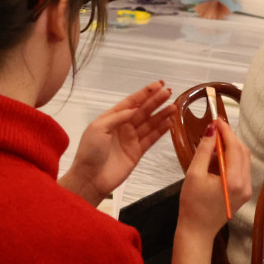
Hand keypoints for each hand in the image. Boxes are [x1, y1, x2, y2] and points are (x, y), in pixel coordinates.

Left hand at [62, 81, 176, 204]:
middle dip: (156, 101)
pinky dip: (161, 131)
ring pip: (150, 123)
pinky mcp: (137, 152)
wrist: (90, 178)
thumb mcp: (99, 128)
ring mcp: (131, 139)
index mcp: (111, 118)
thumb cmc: (90, 152)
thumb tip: (135, 108)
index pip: (131, 102)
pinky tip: (170, 122)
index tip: (158, 85)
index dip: (144, 93)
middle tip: (169, 92)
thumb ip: (118, 116)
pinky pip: (151, 138)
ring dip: (162, 114)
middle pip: (143, 111)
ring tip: (174, 107)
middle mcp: (123, 126)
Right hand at [177, 120, 251, 238]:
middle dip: (229, 138)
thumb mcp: (194, 174)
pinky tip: (217, 159)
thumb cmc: (192, 204)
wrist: (197, 230)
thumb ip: (204, 150)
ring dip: (231, 148)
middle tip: (214, 129)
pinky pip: (241, 169)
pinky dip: (232, 160)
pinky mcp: (244, 193)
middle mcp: (245, 185)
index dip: (226, 131)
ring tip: (213, 144)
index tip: (216, 119)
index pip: (234, 147)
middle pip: (242, 151)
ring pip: (243, 159)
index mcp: (233, 181)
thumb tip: (211, 129)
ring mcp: (247, 190)